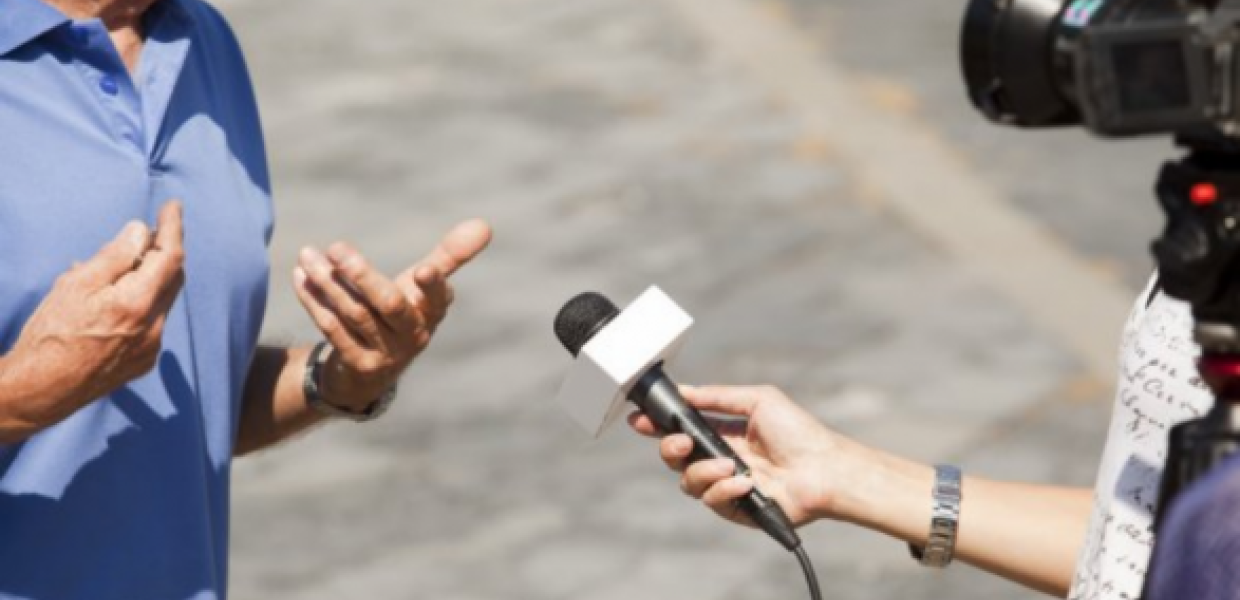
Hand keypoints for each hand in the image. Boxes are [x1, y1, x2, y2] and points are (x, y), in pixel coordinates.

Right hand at [0, 202, 184, 437]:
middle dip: (164, 251)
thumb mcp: (75, 285)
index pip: (171, 257)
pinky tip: (114, 297)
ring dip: (150, 277)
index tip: (172, 206)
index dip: (173, 228)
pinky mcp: (142, 362)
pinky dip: (141, 302)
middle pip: (173, 278)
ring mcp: (151, 348)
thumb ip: (114, 256)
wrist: (39, 391)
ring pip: (162, 300)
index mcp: (138, 304)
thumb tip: (141, 231)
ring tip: (122, 264)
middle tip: (149, 231)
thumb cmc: (50, 335)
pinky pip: (151, 322)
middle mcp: (154, 327)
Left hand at [292, 219, 491, 410]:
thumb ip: (450, 256)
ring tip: (308, 254)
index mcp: (433, 312)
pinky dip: (314, 301)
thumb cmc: (402, 316)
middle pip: (389, 304)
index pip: (438, 297)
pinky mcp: (358, 364)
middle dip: (363, 274)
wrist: (371, 372)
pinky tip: (300, 275)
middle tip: (336, 246)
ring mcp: (386, 353)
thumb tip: (484, 224)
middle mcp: (413, 335)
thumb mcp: (424, 287)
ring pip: (355, 313)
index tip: (422, 269)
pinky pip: (333, 329)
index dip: (432, 285)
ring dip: (328, 282)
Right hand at [629, 385, 878, 527]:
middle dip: (670, 448)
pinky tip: (745, 483)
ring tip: (730, 466)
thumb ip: (717, 397)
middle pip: (675, 457)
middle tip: (683, 443)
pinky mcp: (734, 508)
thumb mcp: (758, 400)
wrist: (824, 470)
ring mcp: (726, 484)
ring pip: (688, 482)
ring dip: (703, 471)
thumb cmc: (799, 432)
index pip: (682, 428)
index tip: (639, 420)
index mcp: (724, 431)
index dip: (657, 425)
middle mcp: (721, 458)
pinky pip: (711, 501)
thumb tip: (685, 391)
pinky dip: (724, 490)